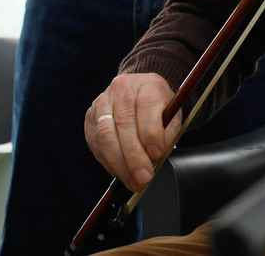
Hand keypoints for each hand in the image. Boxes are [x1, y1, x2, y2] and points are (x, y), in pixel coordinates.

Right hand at [86, 72, 182, 188]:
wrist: (141, 92)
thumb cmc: (159, 107)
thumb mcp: (173, 115)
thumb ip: (167, 133)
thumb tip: (155, 158)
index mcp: (148, 84)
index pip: (147, 106)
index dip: (151, 133)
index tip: (156, 155)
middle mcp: (123, 88)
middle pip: (124, 123)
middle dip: (134, 157)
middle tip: (144, 178)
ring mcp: (103, 101)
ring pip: (106, 135)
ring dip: (119, 164)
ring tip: (132, 181)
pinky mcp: (90, 116)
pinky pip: (96, 143)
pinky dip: (108, 162)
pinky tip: (120, 172)